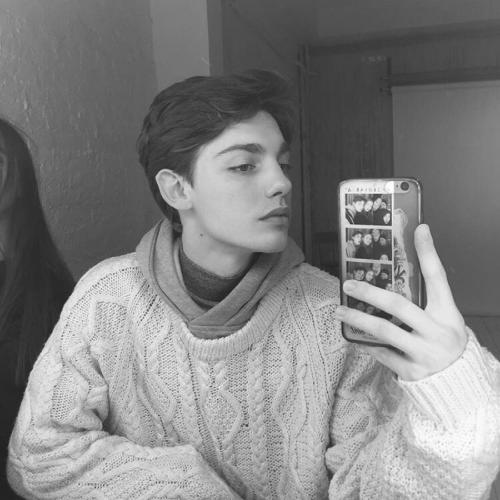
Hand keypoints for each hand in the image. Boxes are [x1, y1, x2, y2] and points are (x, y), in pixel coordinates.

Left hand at [337, 224, 467, 380]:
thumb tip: (399, 271)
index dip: (429, 253)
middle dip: (370, 293)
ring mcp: (424, 353)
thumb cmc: (444, 341)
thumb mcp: (443, 317)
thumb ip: (425, 297)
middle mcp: (437, 331)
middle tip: (348, 284)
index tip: (419, 229)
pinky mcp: (412, 371)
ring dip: (358, 319)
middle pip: (400, 306)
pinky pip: (382, 354)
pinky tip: (352, 336)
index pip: (438, 277)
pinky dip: (366, 344)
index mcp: (448, 313)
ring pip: (384, 331)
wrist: (459, 383)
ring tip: (339, 310)